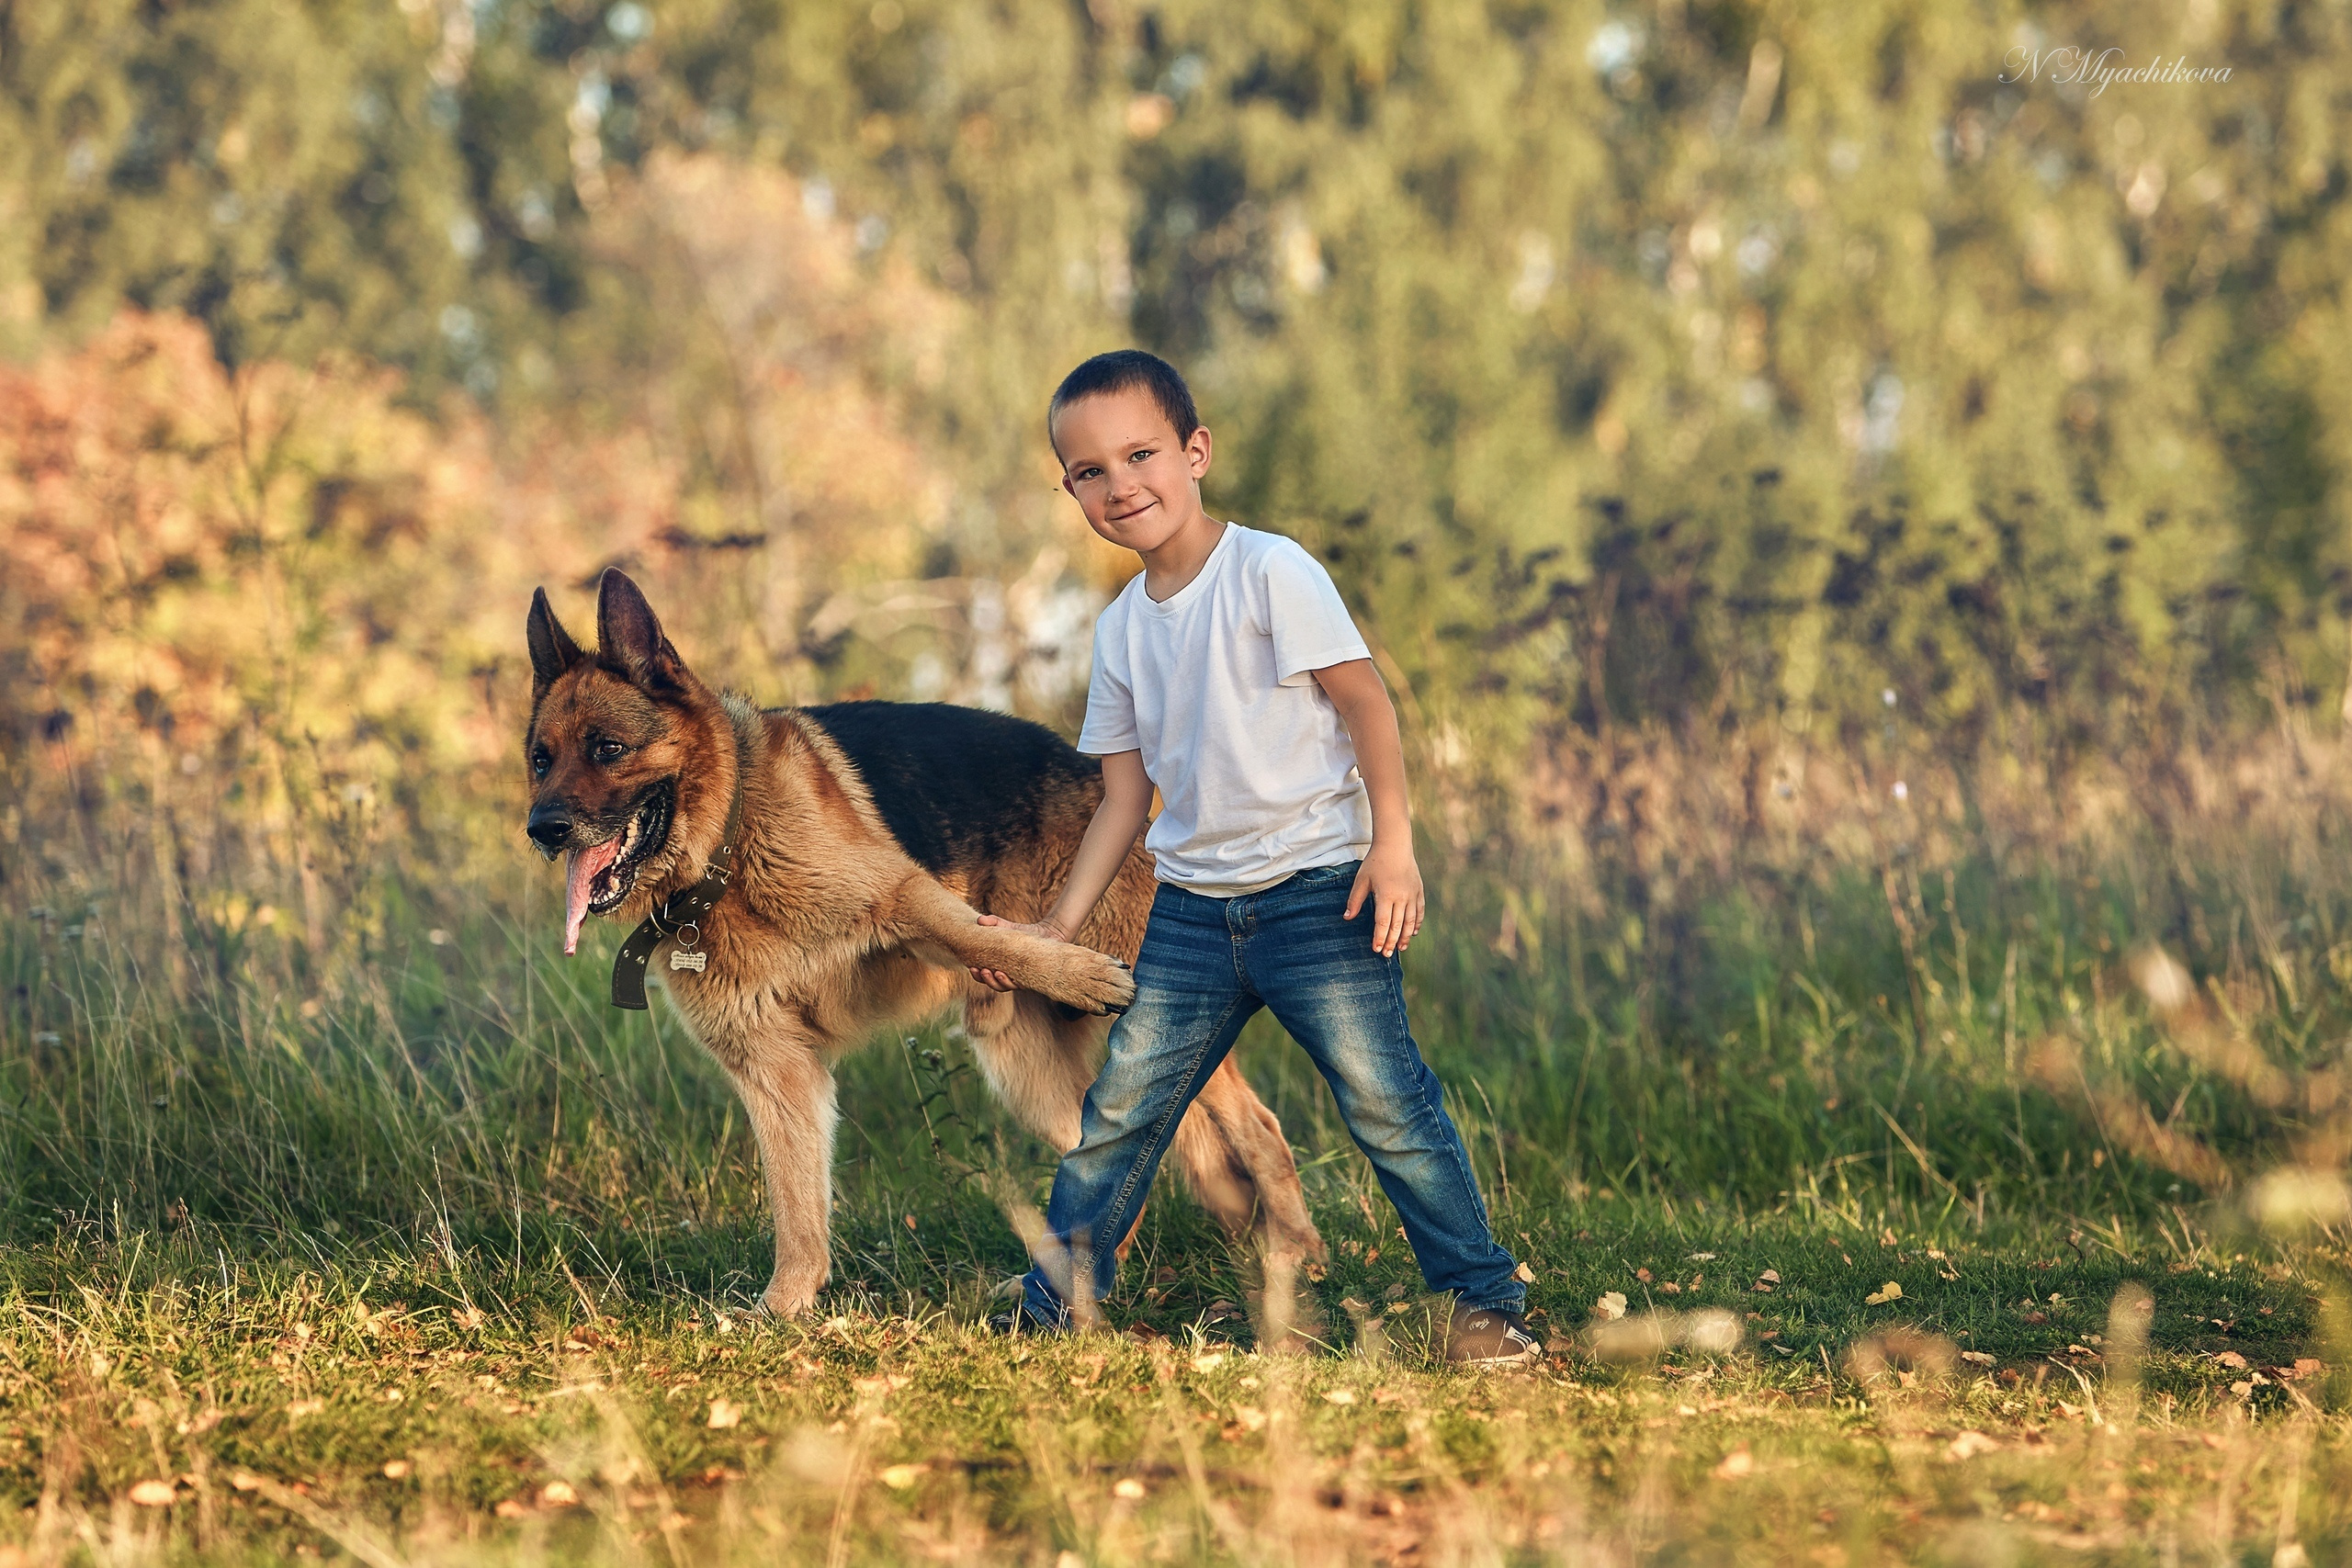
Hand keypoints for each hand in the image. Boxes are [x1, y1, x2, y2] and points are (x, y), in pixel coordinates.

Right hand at [968, 913, 1068, 991]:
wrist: (1048, 933)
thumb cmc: (1023, 932)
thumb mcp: (1006, 927)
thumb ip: (993, 923)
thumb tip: (979, 920)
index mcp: (998, 967)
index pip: (984, 977)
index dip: (977, 975)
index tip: (972, 967)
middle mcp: (1009, 976)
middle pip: (995, 985)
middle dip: (987, 980)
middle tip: (983, 970)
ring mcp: (1021, 979)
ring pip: (1008, 987)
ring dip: (1000, 982)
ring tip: (997, 972)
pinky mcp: (1033, 978)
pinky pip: (1023, 984)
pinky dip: (1016, 981)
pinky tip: (1012, 975)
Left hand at [1344, 842, 1423, 956]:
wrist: (1395, 845)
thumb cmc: (1375, 862)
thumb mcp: (1361, 880)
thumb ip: (1355, 900)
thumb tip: (1347, 918)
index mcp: (1386, 895)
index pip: (1383, 923)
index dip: (1379, 938)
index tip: (1376, 949)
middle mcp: (1402, 897)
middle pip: (1397, 926)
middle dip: (1391, 942)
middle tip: (1386, 955)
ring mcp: (1412, 894)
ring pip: (1410, 921)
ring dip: (1405, 937)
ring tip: (1400, 948)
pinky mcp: (1419, 891)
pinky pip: (1419, 911)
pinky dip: (1416, 923)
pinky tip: (1413, 932)